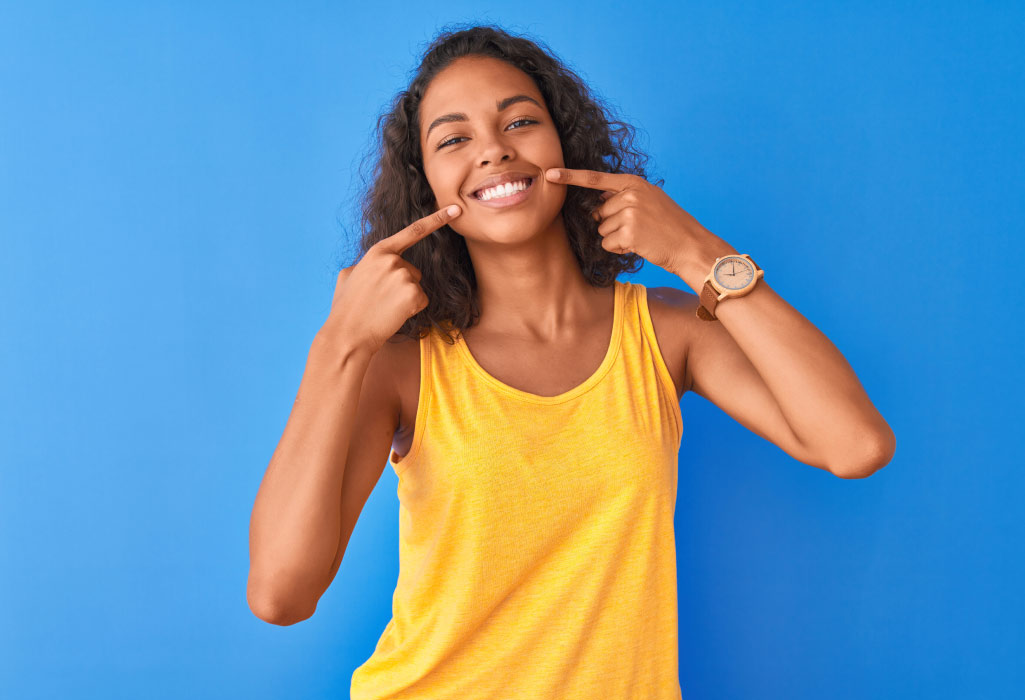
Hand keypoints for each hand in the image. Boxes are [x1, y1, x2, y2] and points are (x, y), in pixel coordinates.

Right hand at [321, 204, 462, 354]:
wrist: (348, 333)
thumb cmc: (345, 308)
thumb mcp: (347, 276)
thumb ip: (364, 264)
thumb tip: (368, 264)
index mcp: (378, 251)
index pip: (413, 231)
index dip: (437, 219)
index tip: (455, 209)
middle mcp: (393, 259)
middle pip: (412, 270)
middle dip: (401, 284)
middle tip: (379, 299)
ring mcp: (404, 276)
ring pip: (416, 286)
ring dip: (405, 298)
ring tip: (383, 307)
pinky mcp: (413, 294)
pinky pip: (421, 301)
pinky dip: (411, 310)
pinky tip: (393, 314)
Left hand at [544, 168, 736, 289]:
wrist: (690, 245)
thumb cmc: (670, 226)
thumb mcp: (650, 200)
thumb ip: (624, 196)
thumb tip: (597, 204)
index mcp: (633, 183)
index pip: (595, 178)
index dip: (570, 176)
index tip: (549, 173)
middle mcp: (630, 194)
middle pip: (599, 213)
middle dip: (612, 224)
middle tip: (639, 228)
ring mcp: (629, 212)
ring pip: (602, 230)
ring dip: (617, 238)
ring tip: (641, 236)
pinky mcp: (629, 232)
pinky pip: (608, 243)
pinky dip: (620, 248)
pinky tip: (639, 245)